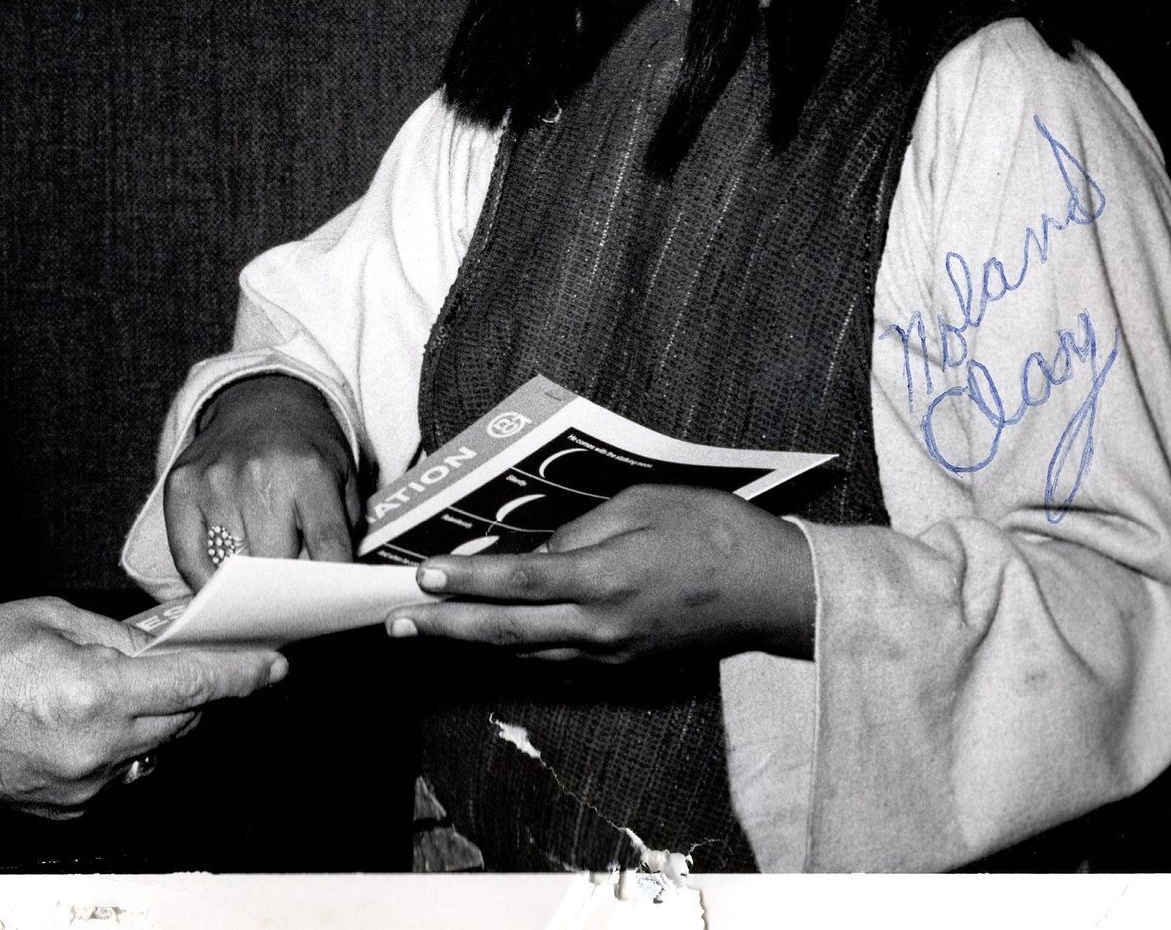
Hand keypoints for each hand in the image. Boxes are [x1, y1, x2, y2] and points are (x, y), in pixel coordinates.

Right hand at [0, 595, 286, 818]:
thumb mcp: (54, 617)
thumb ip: (122, 634)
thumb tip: (170, 640)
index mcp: (92, 693)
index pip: (191, 685)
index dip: (240, 674)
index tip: (273, 664)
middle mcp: (94, 748)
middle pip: (182, 721)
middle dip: (194, 689)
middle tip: (195, 656)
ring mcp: (83, 785)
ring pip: (155, 749)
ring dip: (156, 718)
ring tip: (124, 685)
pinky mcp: (69, 808)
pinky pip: (121, 773)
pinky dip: (122, 746)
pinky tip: (92, 719)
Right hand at [163, 374, 359, 589]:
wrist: (259, 400)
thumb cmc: (304, 450)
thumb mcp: (342, 479)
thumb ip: (341, 533)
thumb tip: (327, 592)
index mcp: (309, 471)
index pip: (326, 548)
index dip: (329, 586)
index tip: (326, 608)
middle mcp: (259, 474)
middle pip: (273, 565)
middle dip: (284, 588)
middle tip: (289, 597)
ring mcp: (215, 481)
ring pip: (230, 567)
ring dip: (244, 583)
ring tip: (256, 584)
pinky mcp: (181, 487)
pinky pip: (188, 558)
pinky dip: (204, 580)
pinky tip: (220, 585)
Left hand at [384, 484, 815, 662]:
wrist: (775, 590)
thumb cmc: (712, 531)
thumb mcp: (641, 506)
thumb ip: (581, 530)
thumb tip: (537, 551)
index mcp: (605, 579)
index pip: (517, 582)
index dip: (465, 582)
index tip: (421, 577)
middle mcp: (601, 626)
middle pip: (507, 632)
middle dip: (444, 628)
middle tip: (394, 622)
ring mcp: (612, 653)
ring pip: (526, 652)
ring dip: (471, 642)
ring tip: (423, 631)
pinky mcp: (623, 664)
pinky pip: (556, 658)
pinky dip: (514, 648)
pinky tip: (488, 638)